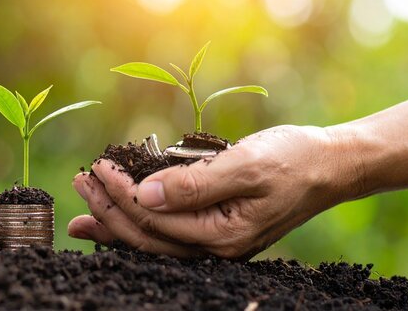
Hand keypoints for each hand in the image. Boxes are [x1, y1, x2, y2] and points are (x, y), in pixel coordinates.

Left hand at [68, 125, 362, 258]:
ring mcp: (212, 242)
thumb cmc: (292, 160)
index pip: (153, 217)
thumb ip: (194, 184)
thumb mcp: (245, 165)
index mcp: (220, 235)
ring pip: (150, 239)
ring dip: (114, 220)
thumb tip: (144, 194)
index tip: (98, 165)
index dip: (120, 192)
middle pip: (144, 234)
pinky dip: (137, 222)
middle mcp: (213, 248)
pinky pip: (165, 232)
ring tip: (82, 208)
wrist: (327, 165)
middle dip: (107, 208)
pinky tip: (115, 215)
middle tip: (80, 180)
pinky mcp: (212, 229)